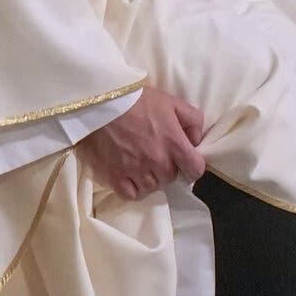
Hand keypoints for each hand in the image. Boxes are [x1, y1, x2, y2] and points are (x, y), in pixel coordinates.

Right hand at [76, 86, 206, 200]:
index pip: (195, 169)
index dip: (192, 166)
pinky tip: (129, 176)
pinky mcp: (115, 178)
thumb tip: (196, 142)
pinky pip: (132, 195)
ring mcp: (136, 171)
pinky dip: (133, 188)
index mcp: (173, 142)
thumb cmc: (136, 100)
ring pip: (152, 188)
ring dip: (150, 179)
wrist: (99, 103)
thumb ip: (192, 121)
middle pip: (171, 178)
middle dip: (166, 168)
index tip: (184, 161)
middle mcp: (158, 161)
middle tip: (154, 155)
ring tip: (140, 163)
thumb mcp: (172, 102)